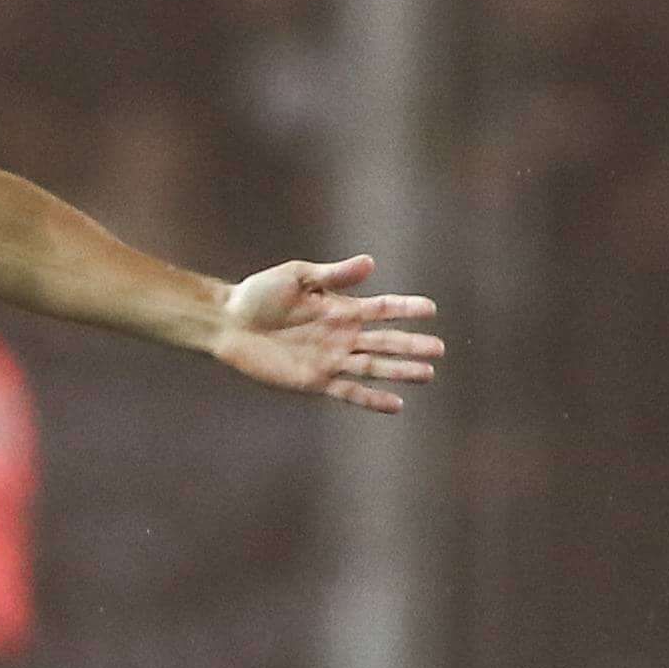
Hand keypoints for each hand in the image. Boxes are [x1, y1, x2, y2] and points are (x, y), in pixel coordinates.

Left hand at [214, 254, 441, 412]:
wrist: (229, 321)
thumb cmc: (260, 293)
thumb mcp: (298, 276)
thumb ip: (335, 275)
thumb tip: (371, 263)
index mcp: (341, 307)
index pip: (383, 309)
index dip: (406, 309)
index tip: (431, 309)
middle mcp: (341, 335)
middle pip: (385, 341)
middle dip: (412, 345)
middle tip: (440, 348)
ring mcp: (330, 359)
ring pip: (374, 367)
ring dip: (400, 371)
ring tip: (428, 373)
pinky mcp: (315, 380)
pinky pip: (350, 391)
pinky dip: (372, 399)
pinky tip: (397, 404)